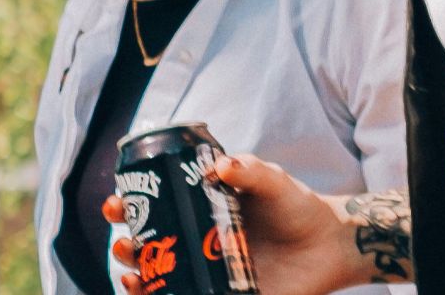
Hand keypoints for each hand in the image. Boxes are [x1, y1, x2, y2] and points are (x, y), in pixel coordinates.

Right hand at [104, 155, 367, 294]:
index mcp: (201, 209)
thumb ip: (250, 171)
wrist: (330, 245)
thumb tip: (219, 166)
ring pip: (158, 278)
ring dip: (135, 277)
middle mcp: (197, 241)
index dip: (128, 205)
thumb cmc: (298, 207)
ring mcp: (207, 271)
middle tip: (124, 239)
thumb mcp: (273, 182)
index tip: (114, 203)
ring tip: (131, 273)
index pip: (154, 207)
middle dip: (125, 243)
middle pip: (148, 245)